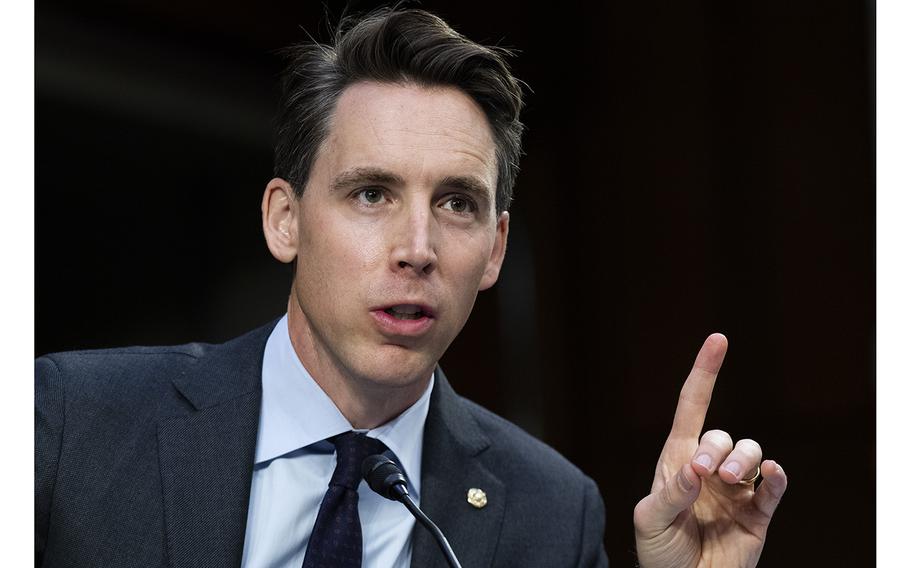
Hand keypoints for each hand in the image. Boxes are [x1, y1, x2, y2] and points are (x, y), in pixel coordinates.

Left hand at [633, 334, 787, 567]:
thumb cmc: (660, 551)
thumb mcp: (649, 521)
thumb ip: (668, 495)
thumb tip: (693, 471)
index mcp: (678, 461)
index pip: (692, 408)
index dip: (704, 374)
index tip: (718, 341)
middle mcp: (710, 468)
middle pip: (723, 435)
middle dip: (715, 448)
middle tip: (703, 473)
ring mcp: (736, 489)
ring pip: (751, 453)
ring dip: (743, 459)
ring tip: (728, 479)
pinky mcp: (758, 513)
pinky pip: (773, 487)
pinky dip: (776, 477)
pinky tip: (770, 474)